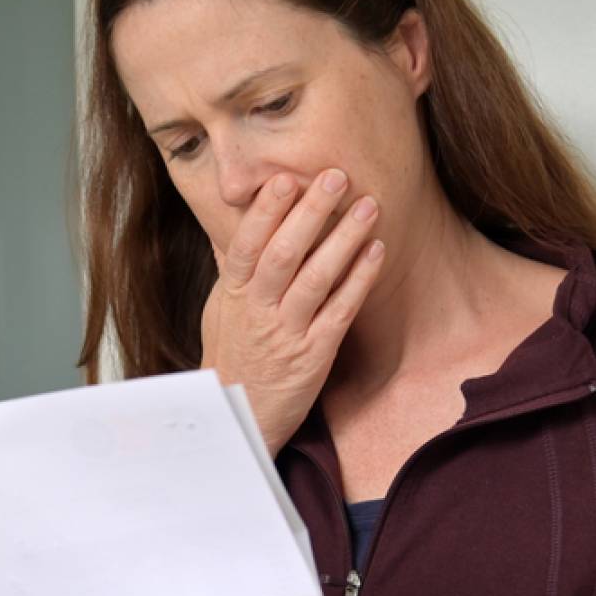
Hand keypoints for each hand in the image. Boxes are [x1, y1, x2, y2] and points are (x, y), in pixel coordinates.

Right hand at [200, 169, 385, 455]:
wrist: (236, 419)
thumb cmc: (231, 359)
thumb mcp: (219, 311)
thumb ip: (230, 271)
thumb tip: (231, 229)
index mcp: (233, 295)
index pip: (246, 245)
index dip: (265, 212)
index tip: (285, 179)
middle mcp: (257, 311)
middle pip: (283, 254)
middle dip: (310, 213)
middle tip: (336, 176)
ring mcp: (286, 333)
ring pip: (315, 279)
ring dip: (343, 239)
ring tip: (367, 206)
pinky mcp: (313, 355)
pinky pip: (339, 312)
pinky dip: (358, 280)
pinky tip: (376, 252)